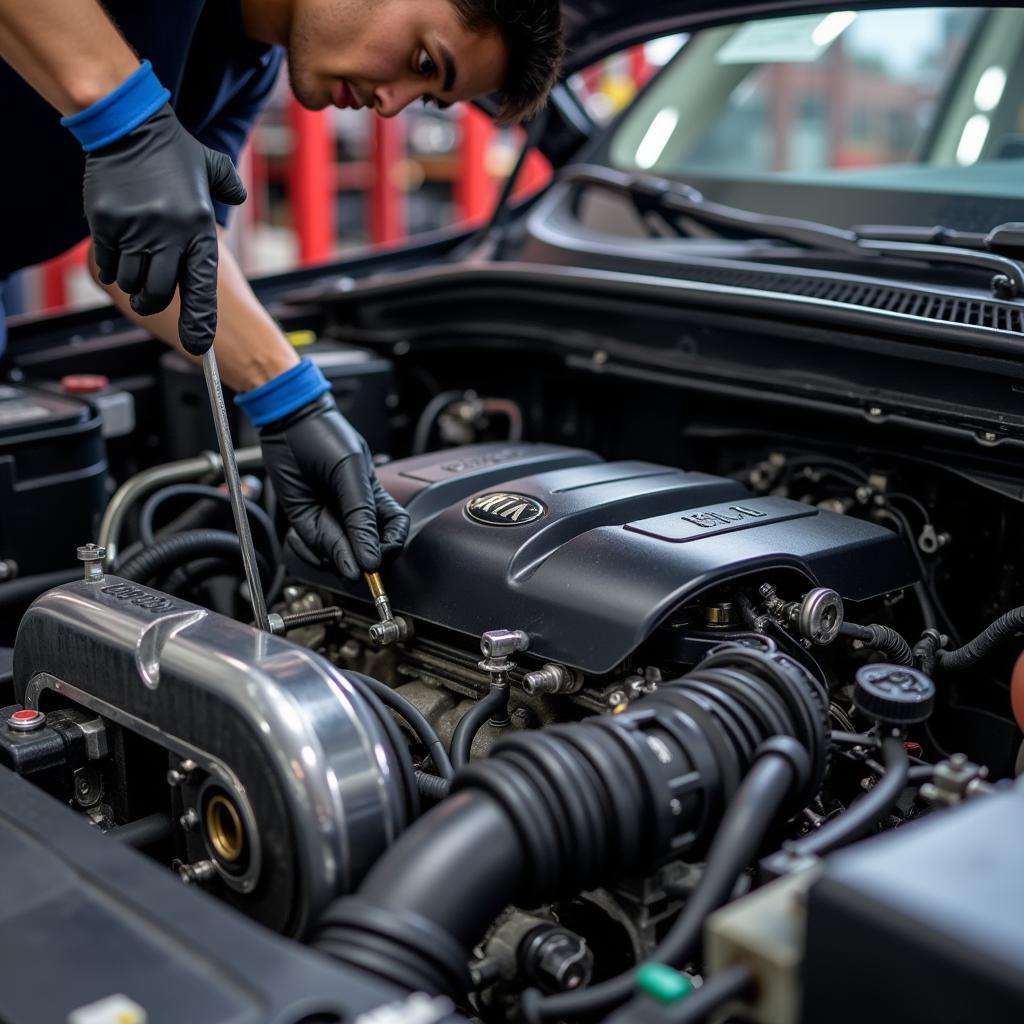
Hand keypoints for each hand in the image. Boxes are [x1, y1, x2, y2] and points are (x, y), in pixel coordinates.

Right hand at [84, 104, 246, 355]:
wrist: (128, 125)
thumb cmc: (170, 149)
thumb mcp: (211, 167)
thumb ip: (229, 187)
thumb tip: (237, 197)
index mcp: (199, 230)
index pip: (201, 288)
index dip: (199, 320)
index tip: (199, 344)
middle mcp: (169, 235)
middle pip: (158, 294)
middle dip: (152, 301)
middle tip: (149, 297)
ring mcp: (135, 230)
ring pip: (130, 281)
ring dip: (130, 280)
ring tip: (134, 260)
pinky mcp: (106, 223)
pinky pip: (106, 261)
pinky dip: (109, 262)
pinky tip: (115, 244)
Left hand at [259, 394, 409, 579]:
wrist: (287, 423)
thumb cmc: (326, 436)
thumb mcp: (350, 473)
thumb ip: (360, 517)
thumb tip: (370, 559)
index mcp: (375, 498)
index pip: (394, 531)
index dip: (391, 547)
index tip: (378, 556)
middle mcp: (353, 513)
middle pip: (366, 550)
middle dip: (358, 560)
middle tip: (351, 563)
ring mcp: (330, 519)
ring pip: (338, 555)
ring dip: (329, 556)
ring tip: (319, 538)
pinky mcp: (305, 523)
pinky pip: (311, 549)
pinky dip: (306, 551)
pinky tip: (301, 538)